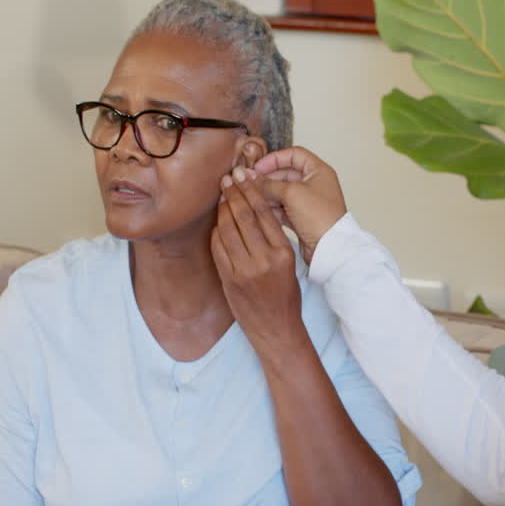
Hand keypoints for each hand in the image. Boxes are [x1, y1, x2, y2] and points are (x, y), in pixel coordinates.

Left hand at [211, 167, 305, 351]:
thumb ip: (273, 239)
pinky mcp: (228, 280)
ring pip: (228, 230)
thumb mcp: (288, 264)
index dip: (251, 190)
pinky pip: (218, 248)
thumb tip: (254, 210)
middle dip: (233, 193)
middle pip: (244, 217)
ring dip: (222, 209)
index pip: (264, 213)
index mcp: (283, 253)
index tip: (243, 176)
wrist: (276, 329)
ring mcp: (243, 271)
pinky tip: (217, 221)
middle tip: (227, 178)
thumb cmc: (285, 296)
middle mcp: (264, 260)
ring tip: (221, 194)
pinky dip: (216, 231)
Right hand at [249, 147, 347, 264]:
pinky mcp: (301, 217)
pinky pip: (282, 208)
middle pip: (285, 173)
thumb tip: (249, 177)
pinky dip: (272, 208)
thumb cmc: (320, 218)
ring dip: (267, 194)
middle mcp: (314, 184)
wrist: (330, 248)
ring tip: (252, 198)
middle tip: (249, 183)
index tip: (258, 167)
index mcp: (318, 171)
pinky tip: (260, 211)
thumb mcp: (291, 193)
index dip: (274, 158)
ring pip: (282, 192)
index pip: (294, 154)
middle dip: (267, 178)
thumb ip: (268, 184)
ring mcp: (307, 201)